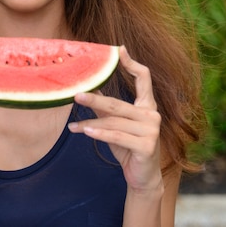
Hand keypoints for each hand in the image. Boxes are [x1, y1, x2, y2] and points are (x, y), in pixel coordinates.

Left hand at [68, 46, 161, 192]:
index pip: (144, 79)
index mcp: (147, 106)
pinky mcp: (147, 146)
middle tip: (76, 95)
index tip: (119, 49)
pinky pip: (117, 137)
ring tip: (73, 126)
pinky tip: (85, 131)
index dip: (131, 63)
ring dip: (90, 124)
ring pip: (114, 123)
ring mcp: (152, 131)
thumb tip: (88, 89)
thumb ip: (107, 108)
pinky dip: (100, 134)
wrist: (142, 177)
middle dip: (94, 100)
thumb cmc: (129, 147)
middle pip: (118, 104)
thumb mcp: (116, 125)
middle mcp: (152, 115)